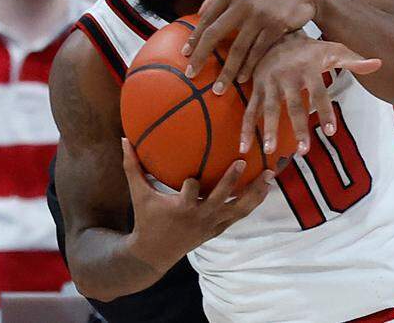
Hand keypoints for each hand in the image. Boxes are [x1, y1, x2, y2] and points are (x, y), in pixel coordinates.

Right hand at [121, 139, 271, 264]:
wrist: (155, 254)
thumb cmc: (146, 218)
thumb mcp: (138, 194)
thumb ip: (132, 167)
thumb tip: (123, 138)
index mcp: (180, 208)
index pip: (189, 193)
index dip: (192, 183)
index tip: (194, 174)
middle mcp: (200, 216)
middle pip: (219, 199)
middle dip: (231, 182)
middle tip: (242, 161)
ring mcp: (212, 224)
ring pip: (238, 209)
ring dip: (255, 193)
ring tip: (270, 175)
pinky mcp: (218, 229)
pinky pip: (240, 215)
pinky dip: (253, 202)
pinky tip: (265, 188)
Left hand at [184, 0, 321, 90]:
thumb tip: (199, 11)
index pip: (206, 17)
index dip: (195, 37)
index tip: (185, 54)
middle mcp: (242, 2)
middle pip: (215, 34)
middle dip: (201, 57)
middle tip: (191, 74)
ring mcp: (259, 15)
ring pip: (237, 48)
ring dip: (227, 71)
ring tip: (219, 88)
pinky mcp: (275, 26)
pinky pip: (258, 51)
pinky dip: (249, 67)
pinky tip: (241, 79)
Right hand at [239, 35, 381, 155]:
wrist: (277, 30)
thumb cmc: (311, 48)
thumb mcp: (333, 50)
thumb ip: (354, 60)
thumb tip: (380, 63)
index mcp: (308, 68)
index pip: (319, 92)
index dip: (325, 110)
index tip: (331, 131)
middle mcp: (287, 76)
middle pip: (293, 104)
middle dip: (298, 127)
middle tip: (304, 150)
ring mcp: (269, 82)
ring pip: (268, 108)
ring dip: (269, 130)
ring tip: (271, 150)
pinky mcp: (256, 87)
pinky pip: (249, 109)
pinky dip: (245, 128)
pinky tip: (244, 148)